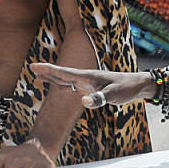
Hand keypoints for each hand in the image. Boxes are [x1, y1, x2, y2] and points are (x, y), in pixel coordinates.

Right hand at [29, 63, 150, 108]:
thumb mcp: (113, 95)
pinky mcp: (90, 87)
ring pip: (65, 78)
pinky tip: (57, 84)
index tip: (35, 66)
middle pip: (62, 74)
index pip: (64, 73)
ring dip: (52, 76)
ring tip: (39, 74)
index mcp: (88, 76)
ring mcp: (87, 82)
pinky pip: (72, 85)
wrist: (136, 85)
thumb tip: (83, 101)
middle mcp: (85, 77)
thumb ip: (99, 98)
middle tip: (32, 67)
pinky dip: (62, 83)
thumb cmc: (125, 88)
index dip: (49, 70)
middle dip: (47, 71)